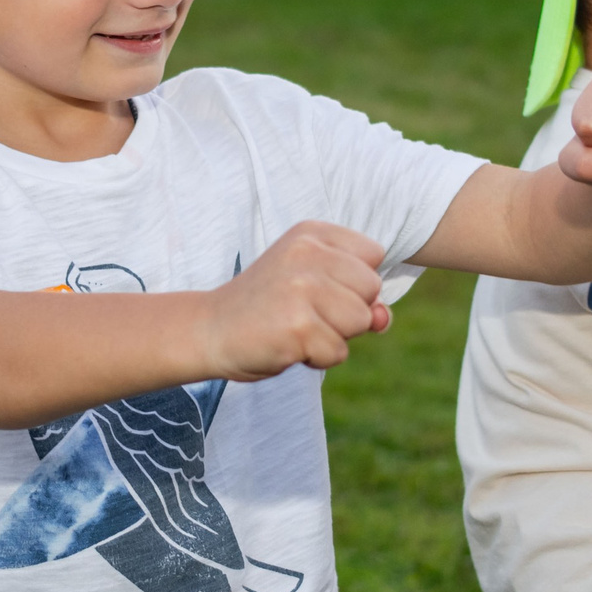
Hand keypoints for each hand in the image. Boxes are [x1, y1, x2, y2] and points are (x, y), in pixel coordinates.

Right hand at [197, 221, 389, 379]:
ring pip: (360, 321)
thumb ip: (357, 295)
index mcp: (311, 233)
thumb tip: (383, 319)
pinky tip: (286, 344)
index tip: (316, 287)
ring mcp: (302, 288)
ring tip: (295, 327)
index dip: (353, 282)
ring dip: (333, 336)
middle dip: (347, 310)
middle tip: (302, 310)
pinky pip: (338, 352)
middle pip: (371, 288)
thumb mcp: (314, 286)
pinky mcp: (298, 326)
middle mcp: (307, 253)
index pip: (373, 255)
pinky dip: (316, 358)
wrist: (209, 330)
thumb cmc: (266, 308)